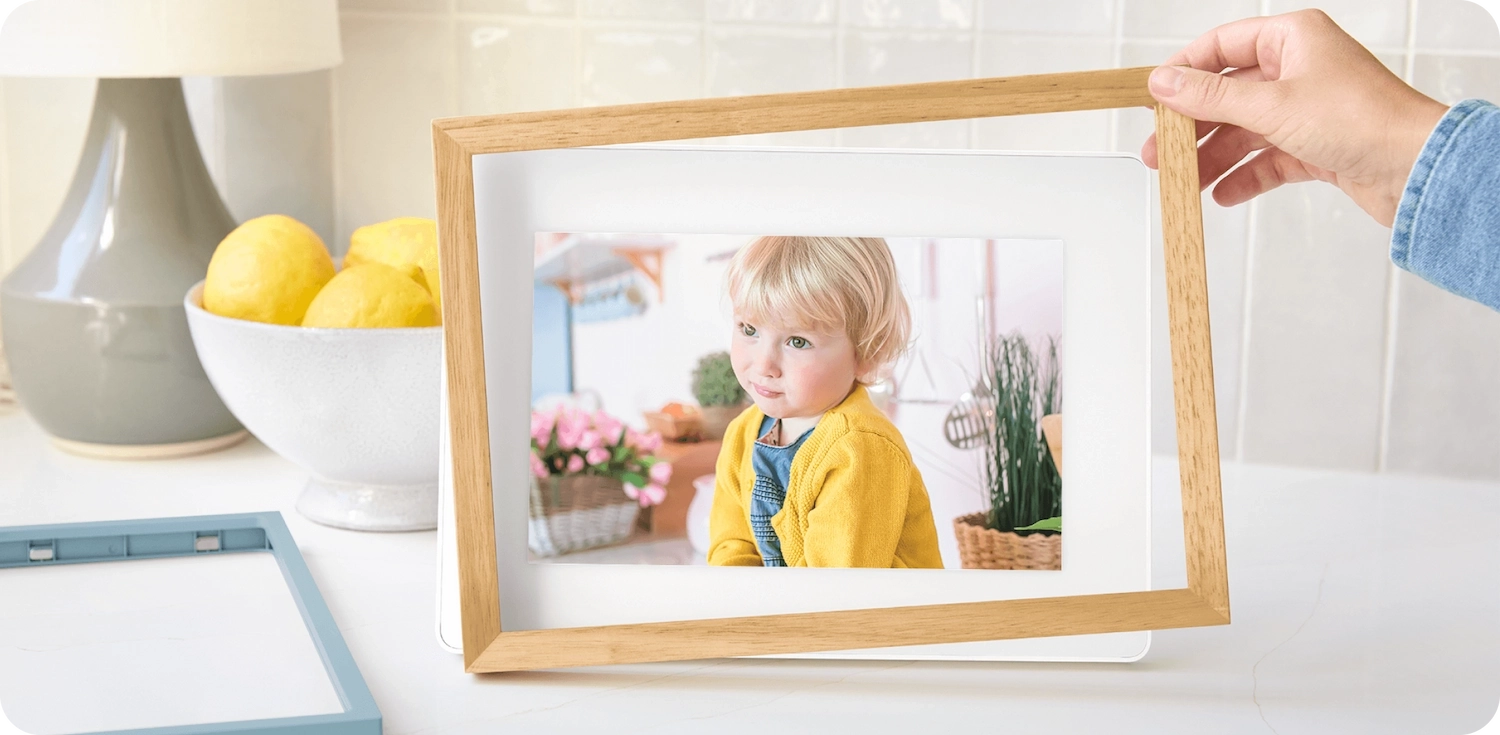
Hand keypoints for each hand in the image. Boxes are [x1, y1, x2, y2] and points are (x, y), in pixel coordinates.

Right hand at [1140, 10, 1448, 226]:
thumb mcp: (1270, 105)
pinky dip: (1244, 177)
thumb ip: (1210, 97)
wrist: (1416, 168)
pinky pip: (1268, 159)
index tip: (1155, 97)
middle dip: (1193, 126)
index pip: (1222, 46)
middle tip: (1161, 151)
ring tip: (1185, 180)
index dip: (1185, 72)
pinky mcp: (1316, 146)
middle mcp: (1300, 69)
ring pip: (1245, 130)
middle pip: (1229, 94)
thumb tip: (1164, 83)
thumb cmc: (1363, 120)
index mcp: (1293, 39)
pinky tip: (1223, 193)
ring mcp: (1308, 109)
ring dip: (1214, 157)